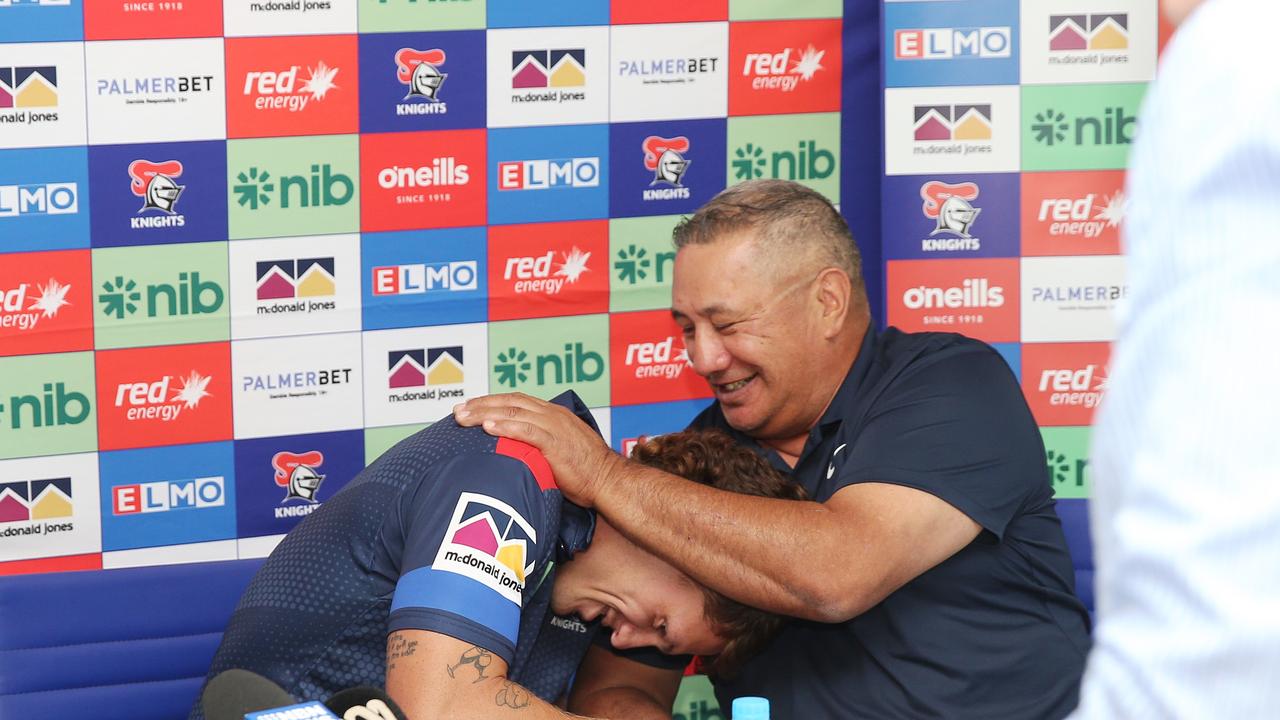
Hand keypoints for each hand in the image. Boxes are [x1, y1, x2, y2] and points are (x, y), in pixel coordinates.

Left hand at [454, 393, 622, 507]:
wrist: (607, 480)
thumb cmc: (584, 471)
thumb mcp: (559, 448)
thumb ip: (538, 443)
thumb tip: (514, 449)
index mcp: (552, 414)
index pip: (515, 400)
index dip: (490, 401)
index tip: (469, 407)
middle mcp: (551, 415)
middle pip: (509, 401)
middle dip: (480, 404)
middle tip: (457, 411)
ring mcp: (553, 426)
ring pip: (513, 411)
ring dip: (484, 413)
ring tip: (462, 418)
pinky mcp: (555, 442)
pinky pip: (526, 430)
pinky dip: (505, 426)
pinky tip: (487, 426)